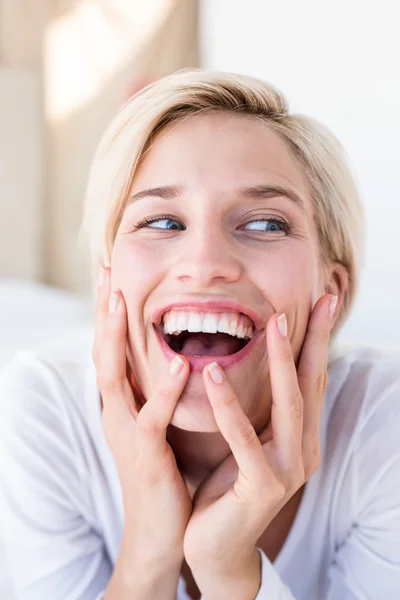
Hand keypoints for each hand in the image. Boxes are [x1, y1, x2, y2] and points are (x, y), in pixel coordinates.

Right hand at [93, 267, 191, 567]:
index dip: (108, 312)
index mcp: (124, 404)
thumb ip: (161, 391)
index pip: (111, 348)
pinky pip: (153, 419)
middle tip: (105, 273)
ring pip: (112, 377)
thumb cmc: (168, 472)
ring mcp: (127, 433)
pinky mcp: (146, 456)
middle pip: (101, 353)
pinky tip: (181, 364)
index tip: (111, 273)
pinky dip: (166, 391)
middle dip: (101, 313)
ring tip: (120, 301)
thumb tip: (176, 353)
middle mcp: (118, 413)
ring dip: (113, 338)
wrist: (163, 531)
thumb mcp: (159, 424)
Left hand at [183, 294, 335, 591]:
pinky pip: (245, 441)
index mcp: (298, 436)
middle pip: (312, 385)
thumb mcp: (247, 441)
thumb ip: (256, 410)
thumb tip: (250, 366)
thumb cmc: (226, 487)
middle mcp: (302, 450)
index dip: (318, 340)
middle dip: (316, 340)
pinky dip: (230, 407)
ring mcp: (287, 470)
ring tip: (274, 323)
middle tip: (321, 300)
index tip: (324, 301)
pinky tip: (214, 374)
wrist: (215, 548)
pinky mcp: (262, 488)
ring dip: (282, 363)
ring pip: (289, 407)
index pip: (311, 378)